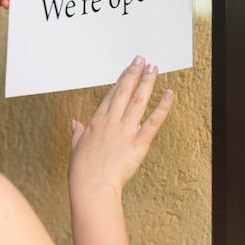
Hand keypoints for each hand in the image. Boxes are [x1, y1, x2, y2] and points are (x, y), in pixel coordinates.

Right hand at [68, 55, 173, 200]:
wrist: (91, 186)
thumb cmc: (81, 171)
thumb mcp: (75, 148)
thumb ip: (77, 133)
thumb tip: (74, 123)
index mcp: (96, 122)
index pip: (111, 96)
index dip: (120, 81)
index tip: (127, 69)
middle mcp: (111, 122)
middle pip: (125, 92)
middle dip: (134, 73)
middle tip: (142, 59)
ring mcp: (125, 131)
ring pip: (139, 101)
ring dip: (147, 82)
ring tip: (154, 68)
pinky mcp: (138, 143)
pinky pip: (153, 122)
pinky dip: (163, 107)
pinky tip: (169, 94)